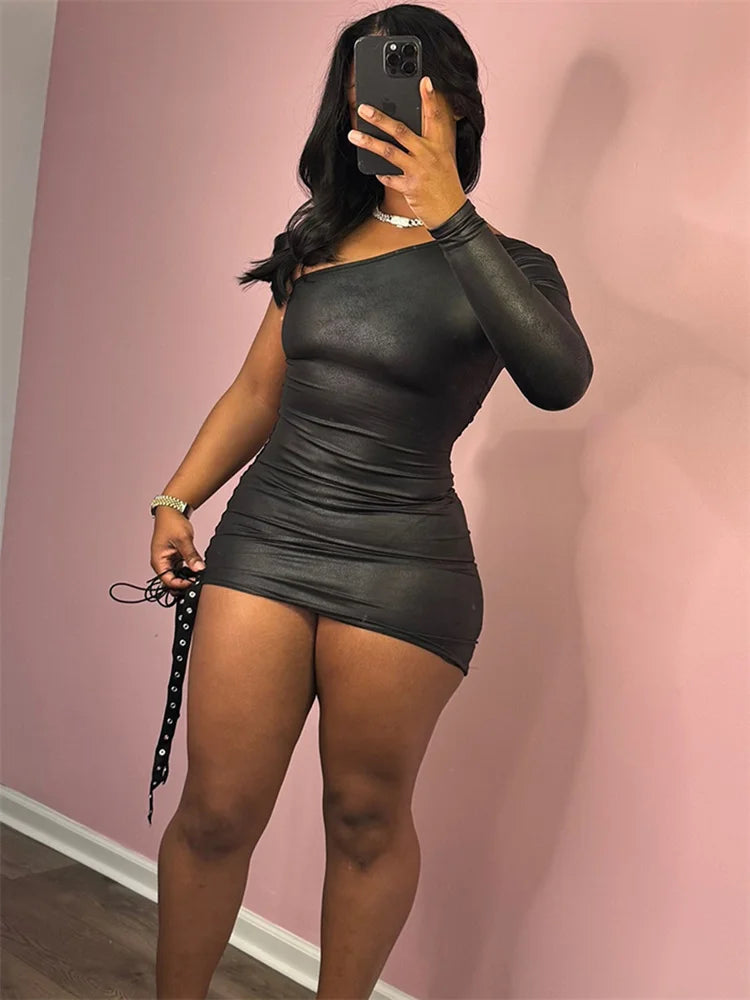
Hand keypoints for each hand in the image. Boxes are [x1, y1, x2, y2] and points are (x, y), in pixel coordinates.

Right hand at [151, 507, 204, 590]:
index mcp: (158, 560)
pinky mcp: (175, 558)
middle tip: (196, 582)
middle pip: (171, 581)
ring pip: (177, 576)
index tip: (193, 582)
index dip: (180, 584)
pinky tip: (196, 571)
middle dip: (183, 583)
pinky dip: (188, 571)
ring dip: (186, 578)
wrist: (172, 511)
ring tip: (198, 576)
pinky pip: (181, 569)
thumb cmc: (171, 522)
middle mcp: (161, 563)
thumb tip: (199, 569)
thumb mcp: (183, 540)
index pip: (167, 581)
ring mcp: (168, 561)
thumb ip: (191, 555)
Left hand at [348, 76, 467, 230]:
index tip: (424, 81)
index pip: (435, 116)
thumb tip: (409, 129)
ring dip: (369, 142)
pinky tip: (374, 170)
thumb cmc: (446, 184)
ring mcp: (419, 170)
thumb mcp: (444, 159)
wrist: (451, 213)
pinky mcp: (410, 187)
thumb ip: (431, 142)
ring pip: (389, 152)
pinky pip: (389, 178)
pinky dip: (380, 173)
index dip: (430, 98)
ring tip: (353, 135)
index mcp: (439, 144)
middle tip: (363, 108)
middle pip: (401, 130)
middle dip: (380, 118)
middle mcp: (429, 154)